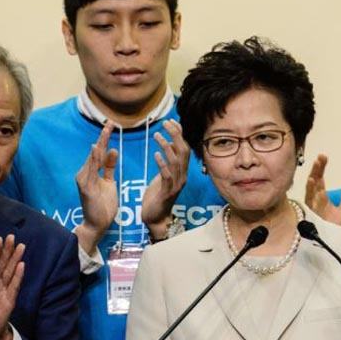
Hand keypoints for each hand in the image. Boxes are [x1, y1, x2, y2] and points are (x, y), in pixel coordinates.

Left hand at [0, 235, 24, 339]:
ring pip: (11, 272)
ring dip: (16, 259)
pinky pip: (14, 285)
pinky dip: (18, 276)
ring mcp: (6, 289)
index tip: (0, 239)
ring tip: (20, 247)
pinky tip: (22, 265)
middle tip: (12, 237)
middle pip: (5, 264)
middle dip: (8, 251)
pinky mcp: (10, 298)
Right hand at [75, 120, 118, 253]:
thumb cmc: (102, 204)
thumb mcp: (109, 182)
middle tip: (110, 122)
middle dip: (103, 137)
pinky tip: (97, 149)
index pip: (99, 152)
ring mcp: (84, 180)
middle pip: (96, 152)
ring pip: (93, 159)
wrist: (97, 224)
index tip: (111, 125)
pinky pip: (91, 171)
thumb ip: (109, 167)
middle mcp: (85, 173)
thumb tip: (112, 150)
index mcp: (91, 172)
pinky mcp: (86, 188)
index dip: (105, 138)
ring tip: (106, 131)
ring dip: (100, 144)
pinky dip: (93, 159)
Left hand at [142, 120, 189, 239]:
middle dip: (176, 136)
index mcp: (181, 171)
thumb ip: (168, 162)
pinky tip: (155, 155)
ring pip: (176, 162)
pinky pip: (167, 176)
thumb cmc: (158, 196)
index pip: (184, 148)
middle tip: (166, 124)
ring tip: (157, 136)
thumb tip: (170, 144)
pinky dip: (162, 164)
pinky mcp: (167, 192)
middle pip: (183, 152)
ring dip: (167, 147)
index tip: (171, 121)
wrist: (156, 218)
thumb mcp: (163, 175)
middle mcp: (182, 176)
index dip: (179, 134)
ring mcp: (176, 184)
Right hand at [304, 154, 340, 225]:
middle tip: (320, 158)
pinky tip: (314, 183)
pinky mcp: (313, 215)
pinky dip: (312, 193)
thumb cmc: (336, 228)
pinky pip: (312, 202)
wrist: (336, 243)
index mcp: (321, 198)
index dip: (321, 168)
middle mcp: (315, 201)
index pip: (320, 180)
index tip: (324, 157)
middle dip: (316, 170)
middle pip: (314, 182)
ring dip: (313, 180)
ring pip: (311, 191)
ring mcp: (313, 208)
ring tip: (316, 168)